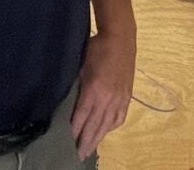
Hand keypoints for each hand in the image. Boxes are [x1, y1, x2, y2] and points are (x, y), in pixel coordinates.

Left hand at [70, 31, 135, 159]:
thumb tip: (67, 101)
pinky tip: (105, 132)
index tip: (66, 143)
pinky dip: (110, 128)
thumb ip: (76, 85)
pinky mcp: (126, 97)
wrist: (120, 38)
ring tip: (88, 150)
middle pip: (94, 126)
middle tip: (76, 156)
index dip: (74, 132)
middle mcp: (107, 99)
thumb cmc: (96, 48)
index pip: (81, 117)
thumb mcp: (81, 65)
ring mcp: (119, 99)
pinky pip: (119, 118)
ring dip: (97, 139)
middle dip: (84, 142)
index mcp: (94, 91)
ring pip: (107, 125)